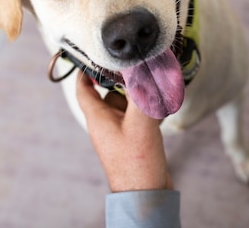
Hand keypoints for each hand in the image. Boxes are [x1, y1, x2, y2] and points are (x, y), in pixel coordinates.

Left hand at [76, 73, 172, 191]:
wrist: (147, 194)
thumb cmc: (136, 164)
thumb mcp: (140, 124)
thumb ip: (143, 95)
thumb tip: (148, 69)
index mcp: (98, 118)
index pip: (84, 88)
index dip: (86, 70)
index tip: (95, 54)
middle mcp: (107, 122)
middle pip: (110, 90)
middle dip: (125, 77)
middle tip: (139, 62)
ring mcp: (121, 130)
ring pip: (128, 101)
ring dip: (141, 92)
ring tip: (157, 80)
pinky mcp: (135, 137)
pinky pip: (139, 114)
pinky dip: (149, 106)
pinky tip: (164, 103)